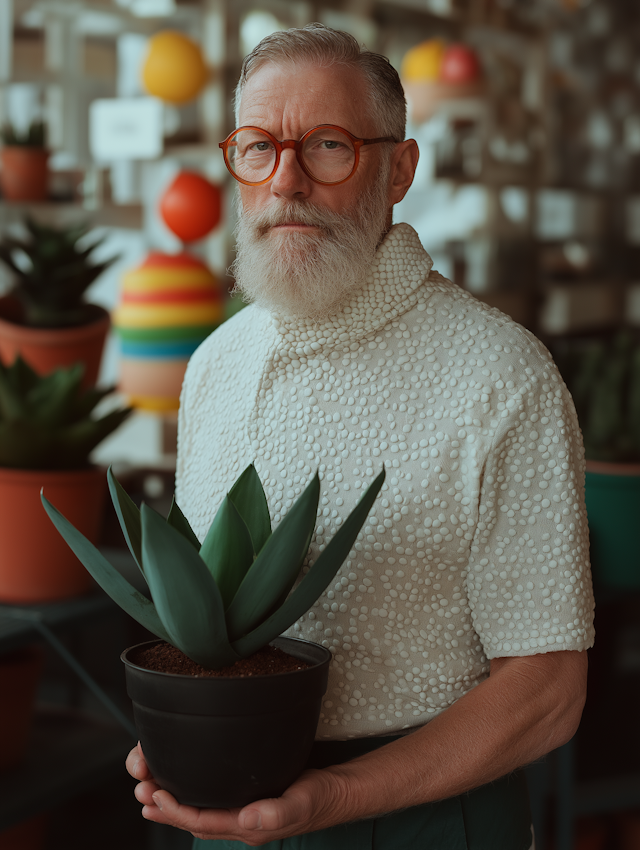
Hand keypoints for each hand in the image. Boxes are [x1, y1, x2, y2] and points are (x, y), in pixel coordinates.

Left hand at [125, 744, 347, 845]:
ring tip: (149, 795)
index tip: (155, 796)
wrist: (337, 794)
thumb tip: (248, 818)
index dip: (176, 811)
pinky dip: (192, 799)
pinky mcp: (249, 801)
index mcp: (250, 826)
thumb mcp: (301, 801)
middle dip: (166, 809)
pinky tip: (184, 789)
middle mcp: (242, 823)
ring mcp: (244, 814)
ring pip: (200, 814)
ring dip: (174, 806)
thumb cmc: (320, 798)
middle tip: (140, 793)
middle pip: (195, 821)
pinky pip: (213, 804)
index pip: (203, 823)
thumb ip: (277, 812)